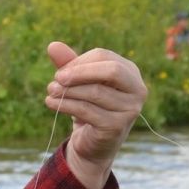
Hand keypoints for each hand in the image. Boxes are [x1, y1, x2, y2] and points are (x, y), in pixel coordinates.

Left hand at [45, 42, 146, 188]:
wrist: (93, 144)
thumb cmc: (89, 106)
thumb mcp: (79, 83)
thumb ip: (69, 64)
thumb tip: (52, 45)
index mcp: (130, 72)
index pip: (104, 56)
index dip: (79, 62)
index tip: (60, 71)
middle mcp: (137, 90)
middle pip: (111, 70)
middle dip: (79, 72)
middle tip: (56, 78)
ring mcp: (130, 110)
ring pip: (95, 92)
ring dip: (67, 91)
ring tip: (50, 91)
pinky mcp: (116, 127)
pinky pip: (87, 110)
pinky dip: (65, 105)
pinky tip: (51, 103)